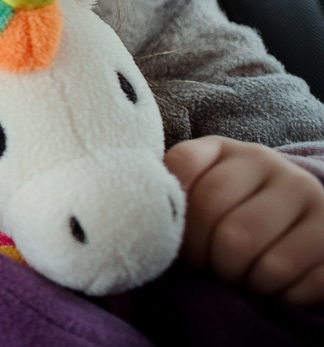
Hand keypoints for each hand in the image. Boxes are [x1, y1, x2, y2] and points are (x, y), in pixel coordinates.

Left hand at [166, 135, 323, 304]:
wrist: (298, 215)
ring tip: (244, 276)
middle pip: (228, 229)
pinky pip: (304, 284)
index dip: (177, 223)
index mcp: (227, 151)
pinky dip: (284, 297)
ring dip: (248, 282)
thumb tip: (141, 220)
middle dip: (212, 262)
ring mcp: (311, 198)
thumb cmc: (234, 209)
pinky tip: (278, 287)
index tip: (177, 243)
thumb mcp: (202, 187)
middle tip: (213, 269)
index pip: (184, 172)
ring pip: (266, 261)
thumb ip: (173, 193)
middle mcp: (273, 166)